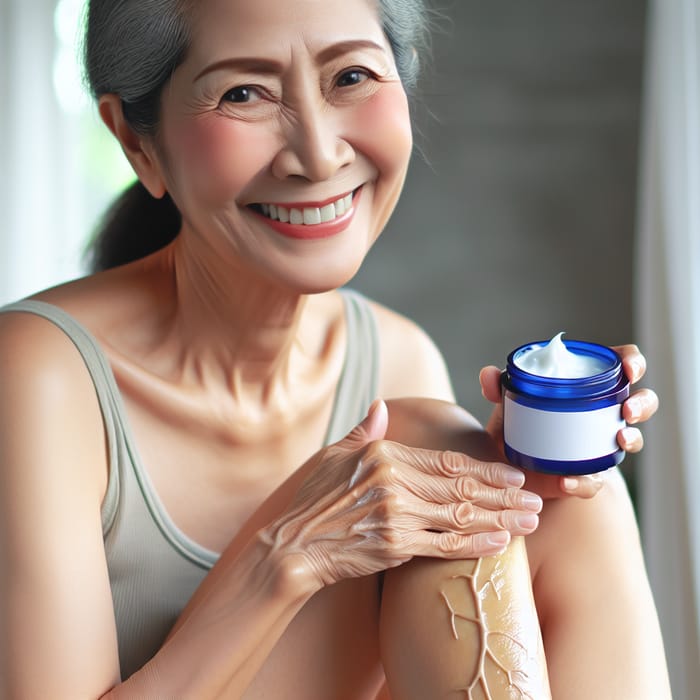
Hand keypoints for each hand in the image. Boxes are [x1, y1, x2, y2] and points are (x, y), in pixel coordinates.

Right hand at [262, 400, 542, 591]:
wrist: (292, 544)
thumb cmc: (313, 499)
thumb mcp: (334, 456)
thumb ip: (364, 431)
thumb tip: (380, 405)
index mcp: (385, 455)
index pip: (447, 461)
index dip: (485, 468)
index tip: (512, 473)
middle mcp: (396, 482)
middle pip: (462, 488)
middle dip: (503, 494)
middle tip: (533, 498)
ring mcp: (397, 515)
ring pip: (461, 516)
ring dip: (500, 518)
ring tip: (529, 521)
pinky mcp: (395, 546)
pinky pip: (444, 545)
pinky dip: (475, 544)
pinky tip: (500, 543)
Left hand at [479, 344, 658, 499]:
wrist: (506, 468)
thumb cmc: (515, 424)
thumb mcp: (505, 403)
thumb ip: (498, 386)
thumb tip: (488, 375)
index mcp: (588, 387)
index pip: (622, 365)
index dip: (633, 362)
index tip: (629, 369)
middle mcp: (602, 414)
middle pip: (641, 401)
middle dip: (643, 403)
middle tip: (628, 409)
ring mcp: (600, 445)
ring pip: (633, 439)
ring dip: (633, 438)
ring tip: (620, 438)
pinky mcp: (587, 476)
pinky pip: (594, 481)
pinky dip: (584, 482)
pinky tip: (567, 481)